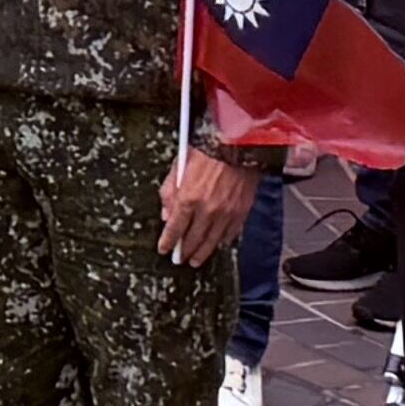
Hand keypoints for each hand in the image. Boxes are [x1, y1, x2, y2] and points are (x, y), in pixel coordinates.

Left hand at [159, 148, 263, 266]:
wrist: (238, 145)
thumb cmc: (207, 150)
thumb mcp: (179, 165)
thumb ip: (169, 191)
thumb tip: (166, 213)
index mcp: (189, 198)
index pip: (174, 228)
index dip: (167, 241)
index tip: (163, 249)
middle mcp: (207, 210)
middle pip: (193, 239)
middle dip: (184, 251)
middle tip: (179, 258)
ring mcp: (226, 214)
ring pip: (212, 241)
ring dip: (202, 253)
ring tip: (196, 260)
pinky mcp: (241, 212)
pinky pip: (230, 234)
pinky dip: (222, 241)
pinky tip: (216, 244)